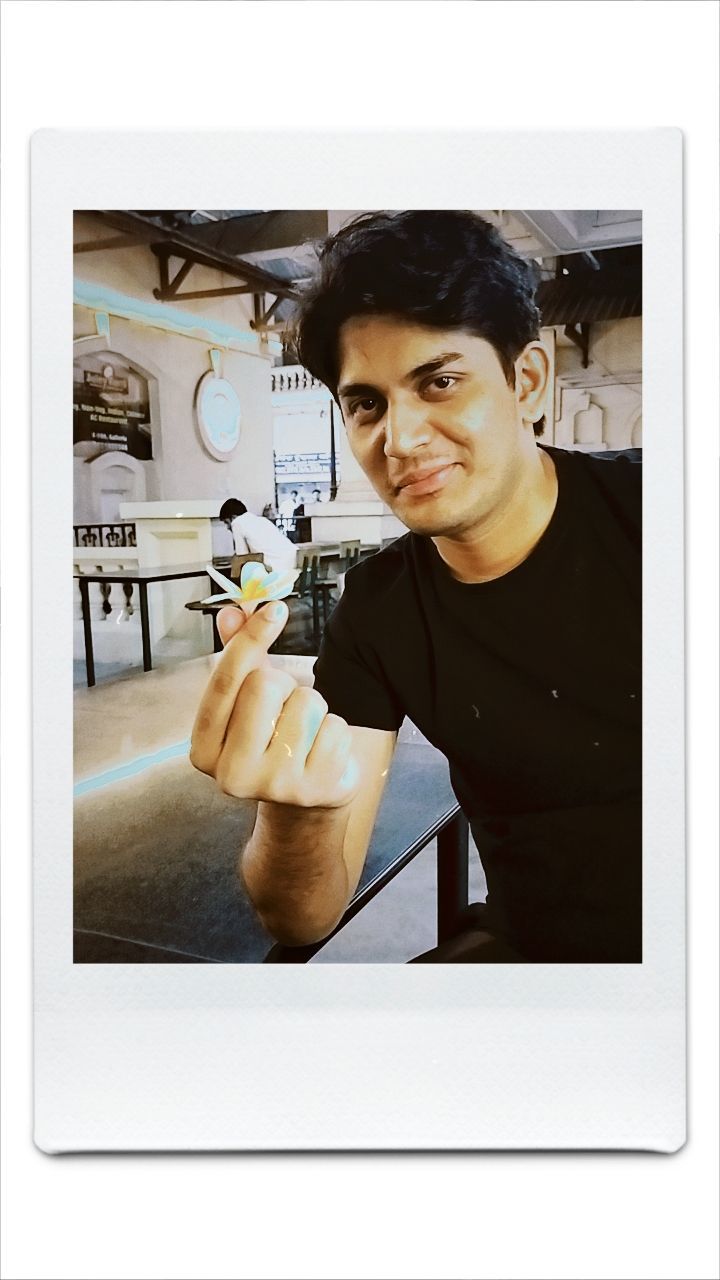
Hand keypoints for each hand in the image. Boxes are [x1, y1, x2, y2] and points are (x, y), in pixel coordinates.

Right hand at [190, 603, 359, 808]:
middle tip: (283, 707)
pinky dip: (334, 729)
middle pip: (265, 684)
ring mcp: (274, 785)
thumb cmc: (269, 741)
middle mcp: (232, 774)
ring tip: (303, 731)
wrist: (304, 801)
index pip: (225, 681)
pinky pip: (335, 727)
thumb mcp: (245, 702)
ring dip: (313, 707)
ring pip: (307, 702)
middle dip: (283, 684)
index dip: (250, 638)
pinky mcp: (315, 789)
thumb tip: (233, 612)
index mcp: (203, 749)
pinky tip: (321, 749)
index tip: (274, 608)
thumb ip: (238, 657)